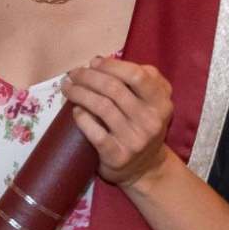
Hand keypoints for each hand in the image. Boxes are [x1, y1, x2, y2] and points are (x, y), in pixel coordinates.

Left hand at [63, 56, 173, 188]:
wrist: (146, 168)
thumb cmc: (144, 125)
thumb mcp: (154, 101)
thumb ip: (141, 77)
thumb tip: (101, 60)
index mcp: (161, 103)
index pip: (136, 75)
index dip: (111, 65)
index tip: (93, 62)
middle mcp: (151, 121)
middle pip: (113, 89)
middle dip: (88, 77)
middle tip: (73, 74)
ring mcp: (134, 140)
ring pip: (101, 107)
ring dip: (79, 93)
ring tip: (67, 87)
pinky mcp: (117, 156)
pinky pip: (94, 131)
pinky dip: (82, 117)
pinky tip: (75, 110)